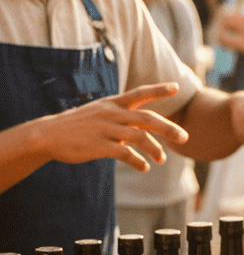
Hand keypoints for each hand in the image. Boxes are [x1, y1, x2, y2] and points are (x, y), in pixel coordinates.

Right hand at [41, 82, 188, 172]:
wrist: (47, 135)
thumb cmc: (78, 125)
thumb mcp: (100, 112)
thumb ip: (123, 117)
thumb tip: (145, 131)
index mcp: (113, 103)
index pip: (140, 93)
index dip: (159, 90)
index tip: (176, 87)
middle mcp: (112, 113)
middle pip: (148, 118)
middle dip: (169, 128)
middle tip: (184, 138)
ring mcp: (105, 129)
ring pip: (139, 137)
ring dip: (155, 149)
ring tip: (162, 160)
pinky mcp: (98, 146)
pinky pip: (125, 154)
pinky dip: (138, 161)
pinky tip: (145, 167)